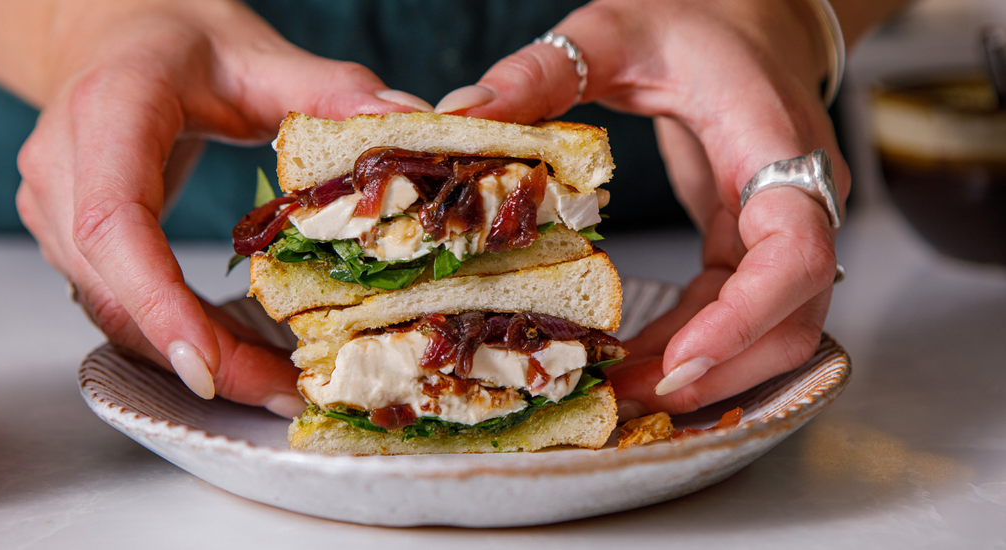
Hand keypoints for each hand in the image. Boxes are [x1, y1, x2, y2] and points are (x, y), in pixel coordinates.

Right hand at [15, 0, 430, 413]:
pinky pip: (115, 304)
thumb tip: (407, 125)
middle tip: (283, 391)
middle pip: (114, 288)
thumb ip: (333, 90)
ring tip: (275, 383)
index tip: (207, 370)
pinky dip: (175, 337)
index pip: (114, 221)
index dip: (157, 302)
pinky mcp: (68, 237)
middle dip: (200, 352)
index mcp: (107, 110)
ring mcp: (54, 208)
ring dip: (191, 355)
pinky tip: (235, 353)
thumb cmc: (182, 42)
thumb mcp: (262, 53)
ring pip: (110, 310)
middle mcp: (62, 166)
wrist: (114, 35)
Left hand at [436, 0, 847, 414]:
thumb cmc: (692, 23)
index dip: (746, 317)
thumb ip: (543, 70)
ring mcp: (782, 229)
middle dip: (720, 370)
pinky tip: (638, 365)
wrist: (749, 23)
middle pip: (795, 316)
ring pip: (776, 331)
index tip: (681, 358)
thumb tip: (463, 114)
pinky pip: (737, 316)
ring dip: (706, 373)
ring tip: (624, 397)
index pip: (794, 250)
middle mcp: (798, 198)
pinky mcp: (750, 246)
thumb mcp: (614, 31)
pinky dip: (693, 348)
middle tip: (631, 399)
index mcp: (773, 144)